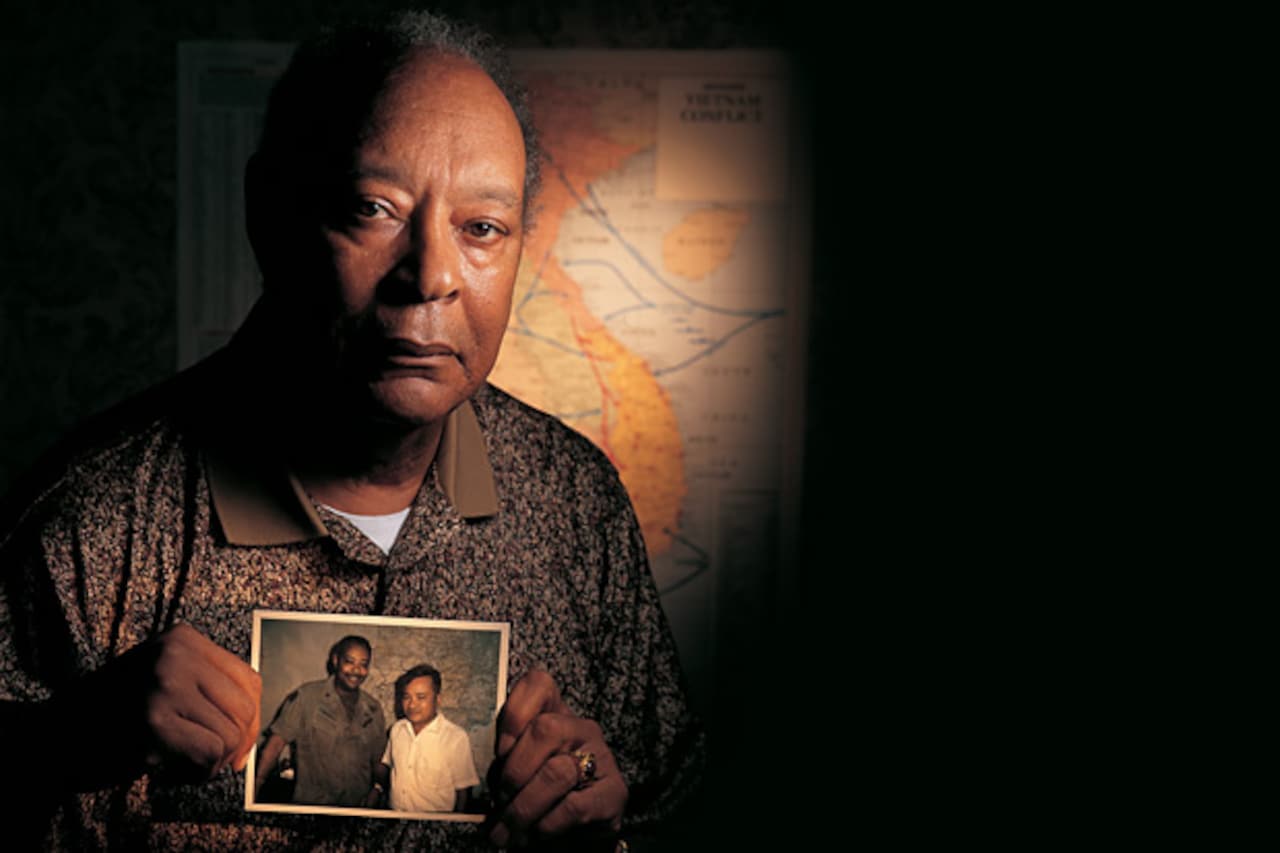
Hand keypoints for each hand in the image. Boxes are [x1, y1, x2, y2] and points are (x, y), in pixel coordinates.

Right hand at [54, 623, 260, 789]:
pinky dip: (197, 774)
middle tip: (208, 761)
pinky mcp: (153, 724)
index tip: (236, 743)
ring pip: (230, 735)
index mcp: (182, 639)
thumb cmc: (113, 713)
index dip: (251, 719)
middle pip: (245, 708)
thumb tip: (255, 725)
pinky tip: (171, 772)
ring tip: (181, 764)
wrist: (50, 736)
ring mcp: (163, 687)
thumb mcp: (164, 679)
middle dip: (236, 745)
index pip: (249, 679)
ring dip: (212, 763)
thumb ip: (208, 689)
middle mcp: (175, 655)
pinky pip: (209, 755)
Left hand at [488, 669, 626, 848]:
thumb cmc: (539, 798)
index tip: (500, 752)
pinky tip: (535, 835)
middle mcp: (582, 729)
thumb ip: (504, 761)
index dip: (514, 713)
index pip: (539, 684)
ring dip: (523, 808)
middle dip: (514, 772)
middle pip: (546, 728)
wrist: (577, 836)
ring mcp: (602, 758)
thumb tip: (478, 773)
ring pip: (557, 772)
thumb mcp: (518, 771)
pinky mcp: (614, 794)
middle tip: (500, 800)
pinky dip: (545, 826)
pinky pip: (572, 807)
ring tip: (508, 829)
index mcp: (554, 714)